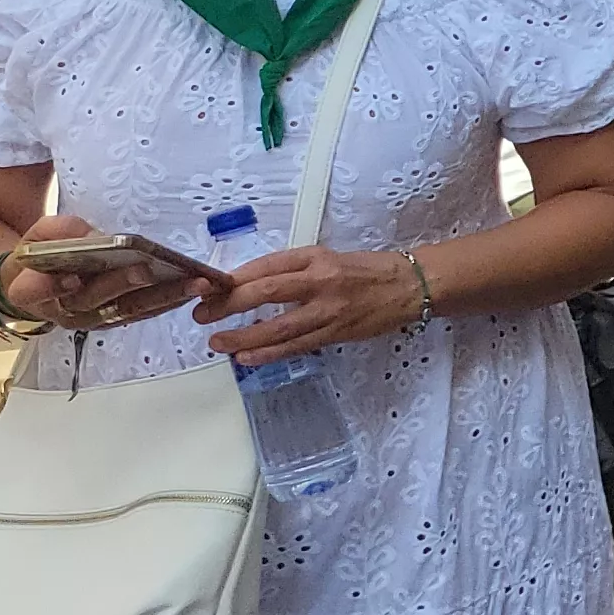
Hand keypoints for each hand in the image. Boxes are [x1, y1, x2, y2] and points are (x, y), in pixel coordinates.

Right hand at [0, 214, 212, 331]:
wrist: (41, 280)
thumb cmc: (43, 256)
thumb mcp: (41, 236)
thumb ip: (60, 232)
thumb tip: (94, 236)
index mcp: (30, 288)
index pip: (33, 291)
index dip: (52, 286)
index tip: (72, 278)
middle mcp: (62, 309)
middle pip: (92, 299)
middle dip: (124, 284)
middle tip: (150, 269)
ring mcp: (90, 318)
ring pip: (125, 310)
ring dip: (162, 297)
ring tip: (193, 283)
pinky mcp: (113, 320)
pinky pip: (142, 313)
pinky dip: (168, 301)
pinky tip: (191, 289)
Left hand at [201, 246, 426, 367]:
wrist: (411, 286)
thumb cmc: (368, 270)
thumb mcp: (328, 258)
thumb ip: (292, 270)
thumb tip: (247, 285)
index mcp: (315, 257)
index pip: (265, 266)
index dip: (232, 279)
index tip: (208, 288)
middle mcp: (320, 281)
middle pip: (265, 292)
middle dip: (227, 305)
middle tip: (202, 315)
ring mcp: (329, 310)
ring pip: (277, 327)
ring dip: (242, 337)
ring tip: (217, 342)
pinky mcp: (336, 333)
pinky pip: (296, 346)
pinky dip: (268, 353)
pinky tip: (246, 357)